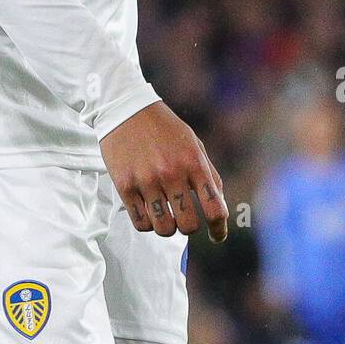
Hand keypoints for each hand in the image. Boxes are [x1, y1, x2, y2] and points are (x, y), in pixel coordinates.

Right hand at [100, 100, 228, 241]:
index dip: (219, 229)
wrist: (125, 108)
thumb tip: (219, 206)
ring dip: (167, 227)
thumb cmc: (163, 127)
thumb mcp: (193, 144)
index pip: (215, 209)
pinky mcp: (124, 185)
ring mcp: (146, 180)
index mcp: (193, 162)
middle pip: (189, 225)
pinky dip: (147, 223)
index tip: (216, 235)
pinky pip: (140, 223)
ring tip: (165, 216)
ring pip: (164, 229)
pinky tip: (149, 211)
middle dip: (189, 227)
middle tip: (184, 219)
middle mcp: (171, 173)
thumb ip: (208, 174)